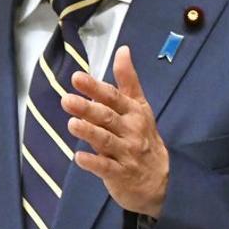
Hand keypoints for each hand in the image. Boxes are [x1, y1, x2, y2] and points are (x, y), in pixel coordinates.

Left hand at [61, 46, 168, 217]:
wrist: (162, 180)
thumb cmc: (144, 137)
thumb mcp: (140, 106)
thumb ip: (128, 80)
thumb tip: (122, 49)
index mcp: (133, 112)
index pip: (113, 97)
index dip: (95, 87)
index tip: (76, 78)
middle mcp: (131, 130)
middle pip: (107, 117)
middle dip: (87, 108)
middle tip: (66, 99)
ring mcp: (126, 153)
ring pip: (106, 141)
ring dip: (89, 132)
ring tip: (71, 123)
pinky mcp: (120, 174)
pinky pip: (106, 168)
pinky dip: (93, 163)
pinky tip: (79, 157)